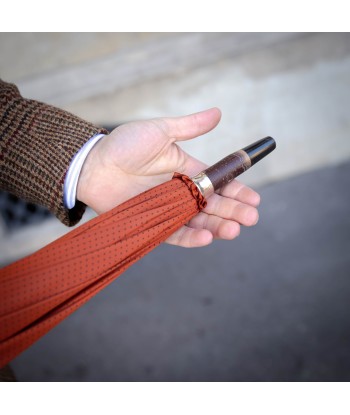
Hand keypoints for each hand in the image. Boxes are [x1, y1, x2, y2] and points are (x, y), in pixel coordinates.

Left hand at [77, 108, 259, 247]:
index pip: (218, 183)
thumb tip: (219, 113)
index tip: (255, 198)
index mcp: (187, 171)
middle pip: (212, 205)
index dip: (237, 191)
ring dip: (217, 226)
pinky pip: (174, 234)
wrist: (93, 164)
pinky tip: (207, 238)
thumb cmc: (125, 144)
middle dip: (233, 211)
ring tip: (235, 230)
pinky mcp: (152, 224)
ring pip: (198, 221)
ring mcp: (167, 210)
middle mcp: (180, 193)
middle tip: (252, 218)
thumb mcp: (161, 131)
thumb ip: (190, 127)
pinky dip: (190, 238)